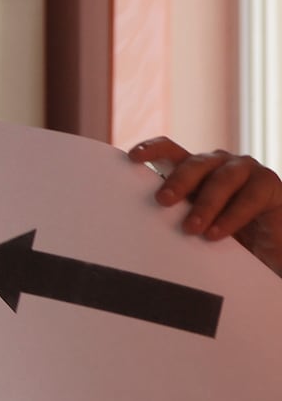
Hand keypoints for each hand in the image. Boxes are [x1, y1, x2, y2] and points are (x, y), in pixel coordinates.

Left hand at [128, 136, 281, 276]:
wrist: (266, 251)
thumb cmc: (223, 236)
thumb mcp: (194, 224)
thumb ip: (172, 217)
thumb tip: (136, 228)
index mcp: (194, 170)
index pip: (170, 151)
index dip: (152, 149)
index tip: (133, 157)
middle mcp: (218, 164)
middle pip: (195, 164)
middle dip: (178, 181)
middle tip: (162, 201)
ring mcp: (245, 170)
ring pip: (222, 179)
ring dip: (205, 204)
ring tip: (191, 228)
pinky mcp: (269, 184)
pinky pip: (250, 196)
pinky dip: (231, 216)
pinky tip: (216, 233)